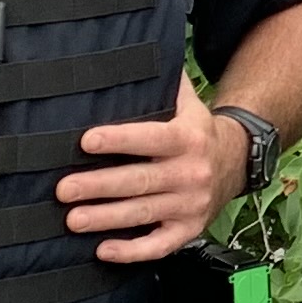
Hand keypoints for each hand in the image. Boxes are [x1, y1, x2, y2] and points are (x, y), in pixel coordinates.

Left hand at [60, 79, 238, 262]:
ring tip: (73, 220)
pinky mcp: (189, 230)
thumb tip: (137, 51)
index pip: (150, 138)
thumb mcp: (189, 104)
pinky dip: (132, 251)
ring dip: (106, 218)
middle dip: (99, 186)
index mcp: (188, 139)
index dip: (119, 140)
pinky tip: (104, 249)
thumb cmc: (197, 132)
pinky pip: (160, 245)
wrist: (237, 163)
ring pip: (143, 213)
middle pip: (140, 181)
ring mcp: (191, 205)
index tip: (86, 141)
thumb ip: (166, 83)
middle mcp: (191, 173)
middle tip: (64, 189)